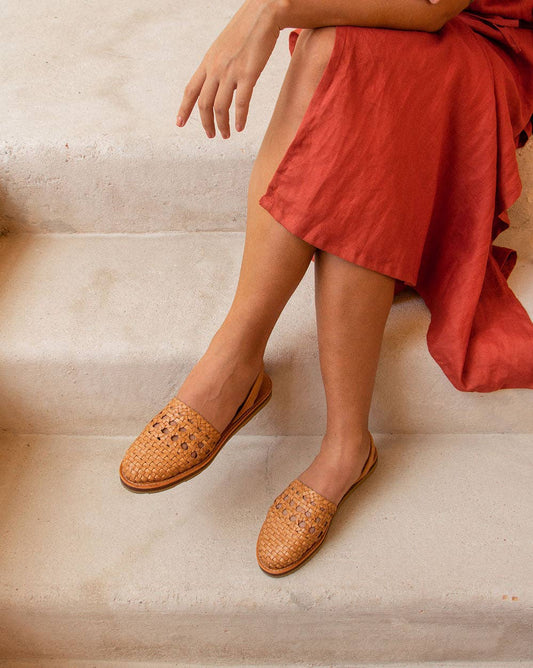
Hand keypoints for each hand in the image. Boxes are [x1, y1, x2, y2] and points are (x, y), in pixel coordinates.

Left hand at [176, 0, 280, 138]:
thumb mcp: (223, 48)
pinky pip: (241, 102)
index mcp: (207, 63)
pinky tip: (240, 127)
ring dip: (221, 125)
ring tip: (225, 135)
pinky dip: (239, 118)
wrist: (262, 15)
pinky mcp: (248, 74)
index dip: (184, 109)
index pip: (190, 90)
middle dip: (205, 123)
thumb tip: (216, 83)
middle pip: (203, 103)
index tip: (179, 123)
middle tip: (211, 135)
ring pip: (219, 106)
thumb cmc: (245, 32)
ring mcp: (230, 72)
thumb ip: (217, 66)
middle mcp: (215, 68)